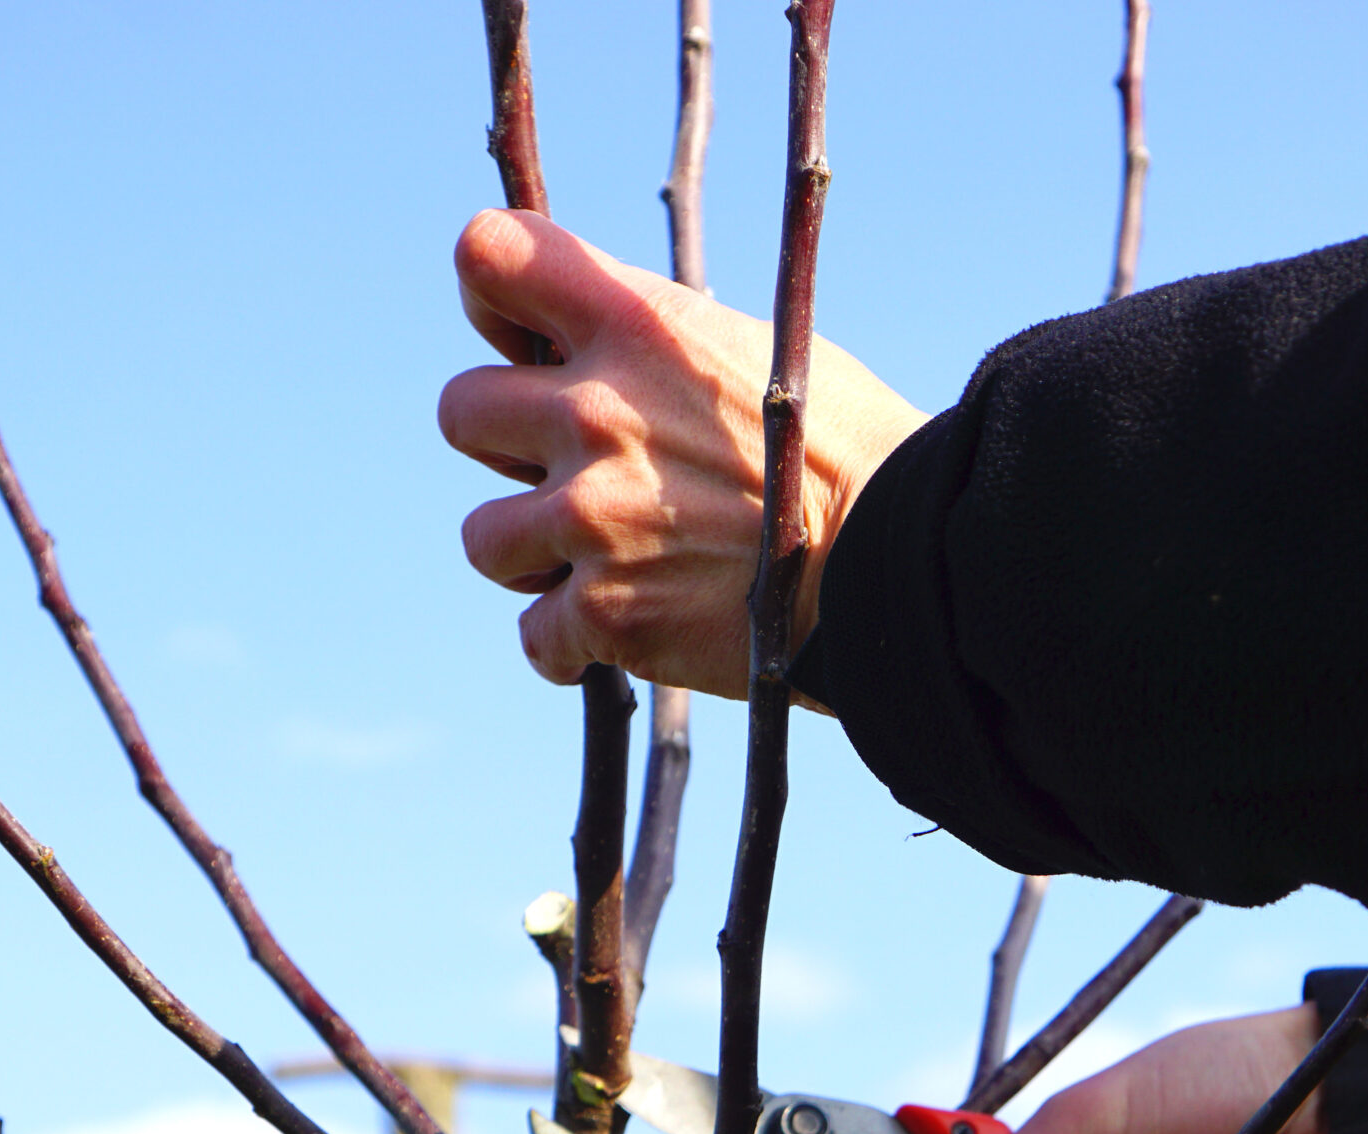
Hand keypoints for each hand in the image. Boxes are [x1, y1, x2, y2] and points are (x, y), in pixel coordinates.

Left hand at [438, 209, 926, 697]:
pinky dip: (575, 642)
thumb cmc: (849, 452)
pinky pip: (534, 635)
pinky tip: (633, 628)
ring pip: (482, 536)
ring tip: (611, 558)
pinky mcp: (607, 616)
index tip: (526, 343)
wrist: (907, 563)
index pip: (486, 256)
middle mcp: (598, 412)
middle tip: (583, 473)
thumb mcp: (756, 344)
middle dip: (510, 450)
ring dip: (534, 553)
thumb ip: (648, 339)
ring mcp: (594, 518)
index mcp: (638, 324)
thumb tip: (570, 350)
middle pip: (460, 411)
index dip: (492, 303)